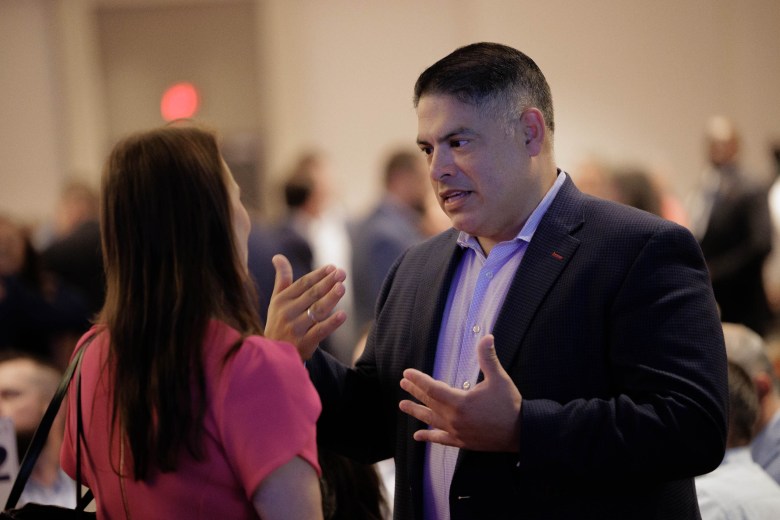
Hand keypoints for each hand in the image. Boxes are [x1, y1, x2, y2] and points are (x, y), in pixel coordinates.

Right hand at [264, 254, 346, 359]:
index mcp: (282, 300)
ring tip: (342, 287)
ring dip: (330, 298)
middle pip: (311, 294)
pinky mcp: (303, 343)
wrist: (272, 354)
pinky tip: (342, 315)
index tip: (332, 267)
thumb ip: (282, 279)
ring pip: (316, 311)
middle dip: (327, 282)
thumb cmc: (278, 322)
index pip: (303, 283)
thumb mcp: (277, 301)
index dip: (318, 274)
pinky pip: (319, 331)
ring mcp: (295, 328)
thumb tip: (278, 256)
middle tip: (342, 273)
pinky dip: (331, 323)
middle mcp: (287, 313)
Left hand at [398, 335, 521, 451]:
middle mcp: (454, 419)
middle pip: (429, 403)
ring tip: (402, 405)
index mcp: (460, 403)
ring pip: (431, 420)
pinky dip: (429, 437)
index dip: (418, 380)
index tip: (407, 373)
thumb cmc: (510, 405)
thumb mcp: (499, 379)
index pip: (432, 389)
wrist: (521, 433)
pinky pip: (441, 440)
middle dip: (415, 391)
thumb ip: (488, 358)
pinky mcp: (462, 442)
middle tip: (403, 383)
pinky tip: (418, 436)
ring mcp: (457, 432)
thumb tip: (487, 336)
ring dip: (416, 411)